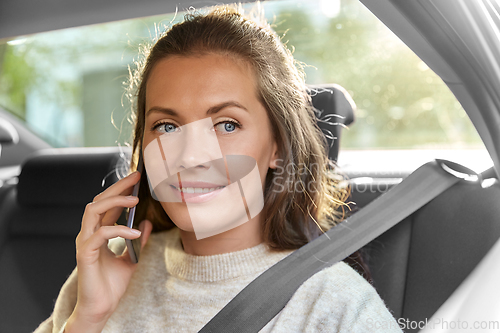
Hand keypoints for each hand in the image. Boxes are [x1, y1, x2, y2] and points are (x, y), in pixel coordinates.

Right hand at [65, 171, 152, 332]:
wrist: (102, 308)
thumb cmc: (112, 285)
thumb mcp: (132, 258)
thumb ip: (138, 241)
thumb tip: (147, 223)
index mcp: (98, 233)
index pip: (107, 204)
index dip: (121, 189)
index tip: (137, 178)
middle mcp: (89, 234)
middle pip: (98, 200)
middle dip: (117, 187)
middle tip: (135, 178)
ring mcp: (85, 242)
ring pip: (93, 210)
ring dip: (115, 201)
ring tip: (135, 200)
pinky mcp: (85, 253)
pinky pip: (100, 234)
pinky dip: (119, 229)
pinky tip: (135, 232)